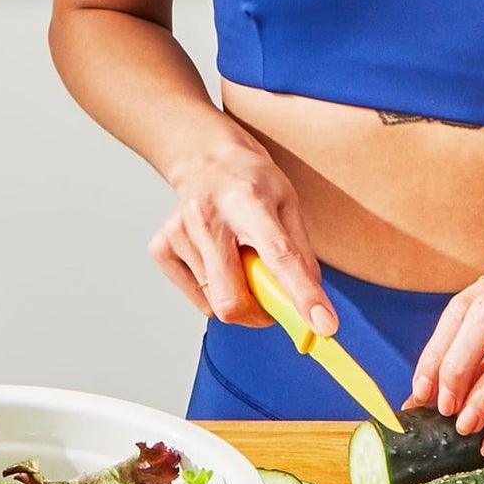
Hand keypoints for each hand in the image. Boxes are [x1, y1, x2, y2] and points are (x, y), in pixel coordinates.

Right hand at [150, 136, 335, 337]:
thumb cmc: (251, 182)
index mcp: (249, 201)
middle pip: (232, 299)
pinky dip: (214, 292)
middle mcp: (207, 216)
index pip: (279, 256)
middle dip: (258, 313)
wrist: (205, 158)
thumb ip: (300, 254)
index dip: (302, 295)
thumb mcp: (288, 204)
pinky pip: (198, 300)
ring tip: (238, 260)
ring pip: (216, 303)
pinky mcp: (160, 247)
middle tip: (271, 297)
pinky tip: (216, 260)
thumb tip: (310, 304)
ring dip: (238, 296)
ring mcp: (178, 232)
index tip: (323, 325)